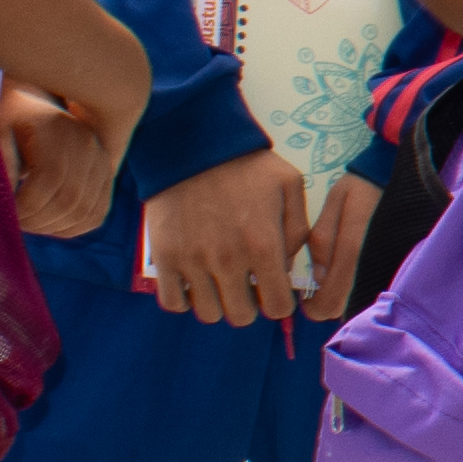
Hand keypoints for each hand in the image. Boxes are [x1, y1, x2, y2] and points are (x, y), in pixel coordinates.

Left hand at [1, 84, 124, 242]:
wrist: (44, 103)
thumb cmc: (16, 119)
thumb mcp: (0, 134)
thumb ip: (3, 167)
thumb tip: (5, 204)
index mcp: (58, 132)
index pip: (48, 182)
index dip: (26, 206)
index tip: (7, 213)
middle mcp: (88, 146)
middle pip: (69, 200)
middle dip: (38, 221)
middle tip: (17, 223)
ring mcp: (102, 161)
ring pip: (86, 211)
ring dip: (55, 227)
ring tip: (33, 223)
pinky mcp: (107, 176)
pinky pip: (97, 213)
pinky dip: (75, 227)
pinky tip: (52, 224)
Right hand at [140, 150, 313, 324]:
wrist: (192, 145)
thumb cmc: (246, 165)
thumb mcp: (289, 186)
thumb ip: (299, 230)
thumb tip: (289, 267)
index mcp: (263, 245)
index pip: (278, 307)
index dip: (279, 303)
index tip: (274, 291)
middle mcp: (228, 260)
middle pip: (241, 317)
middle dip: (249, 305)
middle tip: (246, 285)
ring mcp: (192, 261)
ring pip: (208, 313)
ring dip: (217, 302)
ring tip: (219, 280)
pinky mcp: (164, 257)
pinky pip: (172, 303)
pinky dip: (184, 298)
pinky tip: (194, 279)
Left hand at [305, 172, 383, 317]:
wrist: (397, 178)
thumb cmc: (360, 190)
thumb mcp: (333, 205)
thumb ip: (322, 240)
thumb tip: (318, 277)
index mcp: (353, 249)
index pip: (330, 299)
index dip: (314, 307)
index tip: (307, 300)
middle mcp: (373, 264)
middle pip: (346, 308)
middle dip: (328, 304)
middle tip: (319, 289)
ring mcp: (389, 268)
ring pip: (361, 302)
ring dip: (345, 298)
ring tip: (336, 279)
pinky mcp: (398, 266)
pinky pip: (374, 290)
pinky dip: (360, 290)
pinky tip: (353, 274)